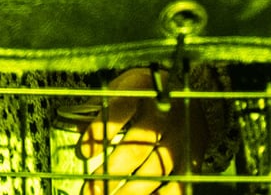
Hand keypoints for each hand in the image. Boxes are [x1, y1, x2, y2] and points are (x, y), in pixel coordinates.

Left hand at [73, 67, 185, 193]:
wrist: (187, 89)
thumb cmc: (144, 90)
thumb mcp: (121, 86)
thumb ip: (99, 107)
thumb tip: (76, 129)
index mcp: (144, 87)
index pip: (121, 108)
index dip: (102, 129)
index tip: (85, 152)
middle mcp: (167, 111)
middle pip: (138, 145)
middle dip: (113, 170)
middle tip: (93, 189)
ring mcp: (183, 135)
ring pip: (158, 168)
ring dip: (132, 190)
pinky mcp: (194, 155)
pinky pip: (179, 181)